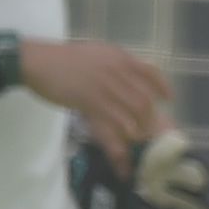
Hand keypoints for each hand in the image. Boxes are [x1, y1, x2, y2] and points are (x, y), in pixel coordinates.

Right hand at [18, 36, 172, 150]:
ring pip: (132, 115)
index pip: (150, 72)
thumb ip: (115, 64)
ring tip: (137, 145)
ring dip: (138, 133)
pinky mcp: (91, 104)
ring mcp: (105, 89)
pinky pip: (111, 128)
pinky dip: (119, 146)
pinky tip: (122, 156)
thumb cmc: (64, 58)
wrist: (39, 62)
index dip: (162, 87)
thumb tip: (130, 77)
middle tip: (149, 132)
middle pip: (144, 100)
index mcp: (120, 57)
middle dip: (150, 120)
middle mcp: (117, 72)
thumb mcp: (97, 53)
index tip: (168, 99)